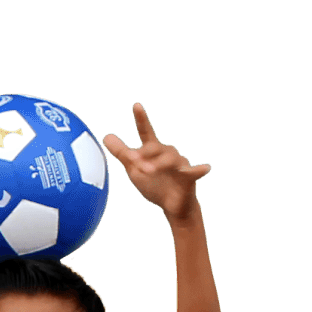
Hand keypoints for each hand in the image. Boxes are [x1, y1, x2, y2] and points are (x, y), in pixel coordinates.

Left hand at [103, 103, 210, 220]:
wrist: (172, 206)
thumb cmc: (155, 185)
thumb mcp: (135, 170)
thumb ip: (122, 154)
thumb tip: (106, 136)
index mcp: (153, 151)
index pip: (146, 132)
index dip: (141, 119)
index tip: (136, 105)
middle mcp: (167, 153)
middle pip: (155, 148)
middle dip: (144, 154)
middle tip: (132, 162)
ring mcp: (180, 164)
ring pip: (170, 159)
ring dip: (158, 164)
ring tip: (147, 171)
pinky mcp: (190, 177)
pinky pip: (196, 171)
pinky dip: (200, 169)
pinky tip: (206, 168)